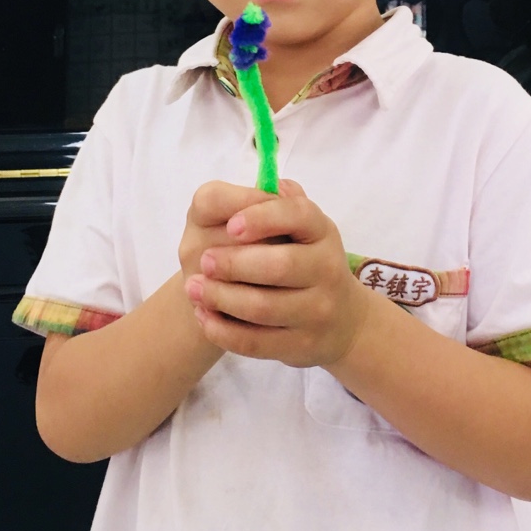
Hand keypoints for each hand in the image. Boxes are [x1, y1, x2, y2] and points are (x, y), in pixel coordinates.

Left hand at [184, 180, 370, 366]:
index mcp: (321, 230)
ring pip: (261, 307)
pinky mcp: (302, 345)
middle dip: (233, 263)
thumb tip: (264, 184)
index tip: (232, 225)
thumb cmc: (304, 260)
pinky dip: (222, 330)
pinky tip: (204, 316)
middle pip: (278, 265)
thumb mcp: (298, 228)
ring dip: (219, 297)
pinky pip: (255, 342)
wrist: (337, 321)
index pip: (297, 215)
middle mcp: (327, 268)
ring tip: (193, 288)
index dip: (262, 217)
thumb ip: (274, 204)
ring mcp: (318, 310)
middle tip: (203, 261)